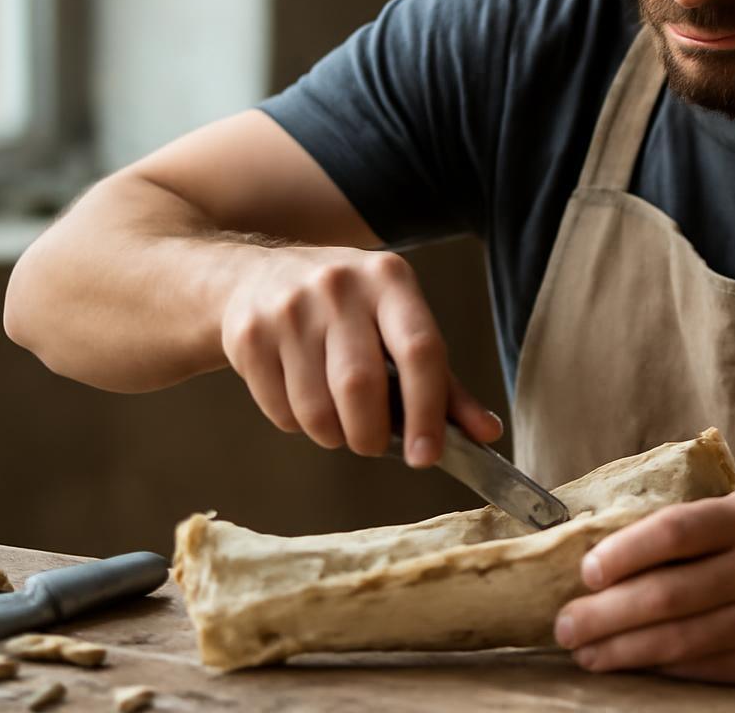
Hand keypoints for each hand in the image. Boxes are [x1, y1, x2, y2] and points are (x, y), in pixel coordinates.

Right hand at [218, 245, 501, 464]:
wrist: (253, 278)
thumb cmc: (347, 311)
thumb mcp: (399, 325)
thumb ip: (444, 383)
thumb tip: (486, 433)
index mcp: (390, 279)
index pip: (420, 351)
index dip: (427, 412)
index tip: (426, 456)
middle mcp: (339, 285)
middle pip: (361, 386)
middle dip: (371, 435)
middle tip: (373, 444)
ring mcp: (288, 307)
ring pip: (316, 408)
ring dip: (333, 434)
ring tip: (338, 421)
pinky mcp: (248, 334)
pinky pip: (280, 410)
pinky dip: (297, 424)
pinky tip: (301, 398)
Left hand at [553, 490, 734, 691]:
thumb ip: (696, 527)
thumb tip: (607, 545)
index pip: (676, 531)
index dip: (623, 553)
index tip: (585, 571)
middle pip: (667, 596)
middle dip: (605, 614)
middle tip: (564, 624)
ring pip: (677, 641)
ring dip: (619, 650)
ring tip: (583, 652)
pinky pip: (698, 668)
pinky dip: (656, 668)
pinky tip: (626, 665)